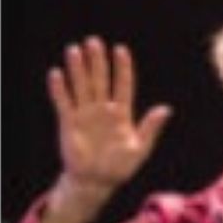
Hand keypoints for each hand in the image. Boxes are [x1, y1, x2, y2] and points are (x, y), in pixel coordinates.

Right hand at [48, 38, 171, 199]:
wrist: (97, 181)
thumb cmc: (120, 166)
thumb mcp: (140, 148)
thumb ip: (150, 127)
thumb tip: (166, 108)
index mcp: (122, 114)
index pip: (123, 85)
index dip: (122, 67)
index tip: (121, 49)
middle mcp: (102, 110)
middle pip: (100, 80)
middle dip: (97, 61)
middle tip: (94, 41)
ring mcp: (85, 114)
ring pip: (81, 86)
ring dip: (77, 69)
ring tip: (74, 49)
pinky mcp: (69, 123)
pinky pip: (63, 102)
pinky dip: (59, 89)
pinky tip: (56, 73)